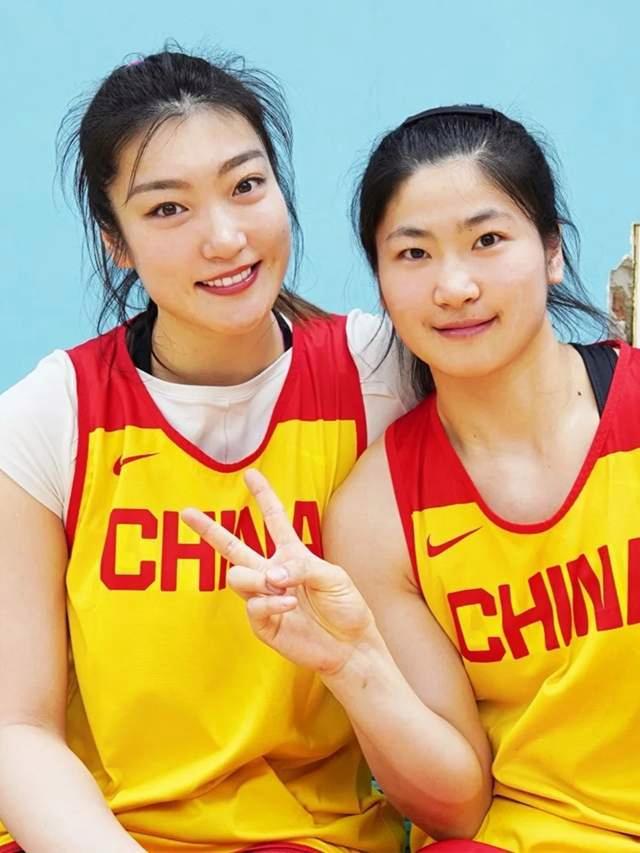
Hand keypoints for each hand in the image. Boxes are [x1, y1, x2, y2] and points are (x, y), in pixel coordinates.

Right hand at [181, 470, 375, 675]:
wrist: (350, 646)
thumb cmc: (346, 607)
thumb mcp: (332, 577)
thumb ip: (301, 568)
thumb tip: (270, 573)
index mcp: (293, 554)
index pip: (273, 520)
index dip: (264, 496)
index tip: (250, 473)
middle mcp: (273, 573)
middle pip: (233, 547)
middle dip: (209, 529)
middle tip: (186, 512)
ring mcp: (264, 598)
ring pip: (236, 576)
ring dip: (256, 578)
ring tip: (281, 586)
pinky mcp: (263, 623)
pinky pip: (252, 605)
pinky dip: (270, 601)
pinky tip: (289, 604)